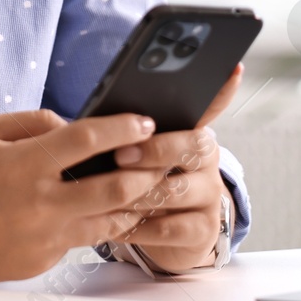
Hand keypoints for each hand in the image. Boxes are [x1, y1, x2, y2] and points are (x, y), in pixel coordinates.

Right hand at [0, 108, 167, 281]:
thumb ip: (34, 121)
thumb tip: (72, 124)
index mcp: (26, 164)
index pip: (87, 139)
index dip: (122, 127)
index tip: (144, 121)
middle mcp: (41, 202)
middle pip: (115, 188)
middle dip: (146, 173)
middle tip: (161, 160)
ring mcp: (44, 236)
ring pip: (109, 222)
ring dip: (133, 204)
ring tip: (147, 187)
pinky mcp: (43, 260)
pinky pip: (81, 239)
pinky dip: (94, 223)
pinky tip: (104, 210)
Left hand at [108, 62, 242, 272]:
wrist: (161, 232)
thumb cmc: (139, 181)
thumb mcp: (132, 153)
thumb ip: (114, 134)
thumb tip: (67, 119)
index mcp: (190, 131)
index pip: (210, 106)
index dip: (223, 89)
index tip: (232, 68)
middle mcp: (206, 159)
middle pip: (192, 145)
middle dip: (154, 149)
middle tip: (120, 155)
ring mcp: (208, 194)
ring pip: (177, 189)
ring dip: (138, 193)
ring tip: (108, 195)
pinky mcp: (203, 229)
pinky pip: (170, 227)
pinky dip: (140, 227)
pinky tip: (118, 223)